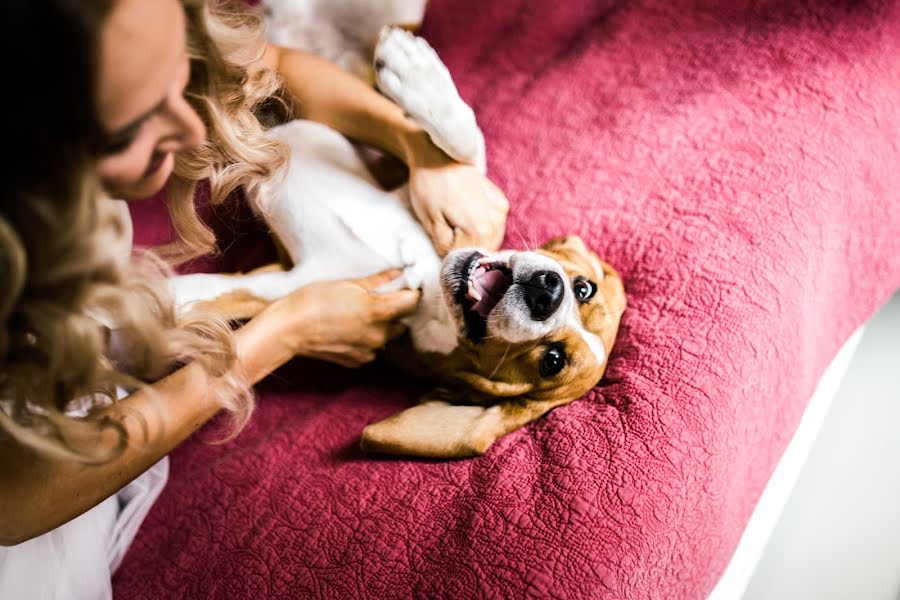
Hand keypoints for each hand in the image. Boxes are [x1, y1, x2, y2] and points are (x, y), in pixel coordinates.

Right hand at [267, 269, 420, 367]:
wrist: (289, 329)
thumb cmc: (314, 300)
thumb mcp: (348, 283)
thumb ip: (378, 280)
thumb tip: (398, 272)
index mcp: (378, 312)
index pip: (412, 302)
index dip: (411, 292)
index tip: (405, 286)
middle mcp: (378, 335)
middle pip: (401, 321)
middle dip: (394, 311)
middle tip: (376, 299)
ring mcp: (368, 351)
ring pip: (387, 336)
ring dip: (380, 326)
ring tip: (358, 314)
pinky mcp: (358, 362)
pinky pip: (371, 348)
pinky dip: (366, 339)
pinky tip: (349, 329)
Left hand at [406, 144, 508, 256]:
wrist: (436, 153)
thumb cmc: (428, 185)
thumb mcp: (430, 222)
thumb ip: (445, 247)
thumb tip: (453, 261)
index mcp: (478, 230)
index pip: (470, 260)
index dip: (455, 259)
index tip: (443, 252)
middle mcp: (496, 221)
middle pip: (483, 251)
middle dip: (467, 250)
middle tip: (448, 240)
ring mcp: (500, 209)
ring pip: (492, 239)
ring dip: (477, 240)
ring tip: (458, 227)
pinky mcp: (500, 200)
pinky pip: (495, 224)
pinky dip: (484, 225)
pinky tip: (468, 216)